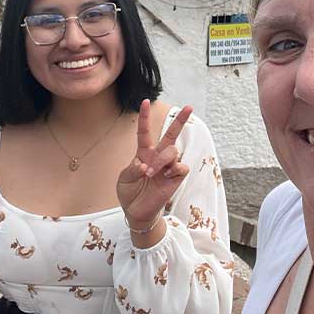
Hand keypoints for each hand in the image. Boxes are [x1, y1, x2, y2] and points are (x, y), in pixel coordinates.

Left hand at [117, 100, 191, 227]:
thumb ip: (133, 169)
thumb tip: (146, 165)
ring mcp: (168, 167)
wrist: (136, 212)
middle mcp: (158, 157)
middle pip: (172, 135)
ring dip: (161, 160)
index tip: (144, 101)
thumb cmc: (130, 193)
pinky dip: (174, 168)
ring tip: (151, 173)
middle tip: (189, 107)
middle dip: (180, 120)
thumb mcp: (124, 179)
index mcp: (144, 153)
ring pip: (173, 151)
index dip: (144, 117)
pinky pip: (182, 167)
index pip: (144, 132)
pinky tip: (167, 174)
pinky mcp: (176, 178)